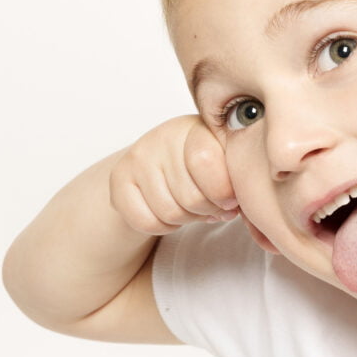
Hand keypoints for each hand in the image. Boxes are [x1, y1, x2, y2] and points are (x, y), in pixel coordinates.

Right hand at [109, 115, 237, 234]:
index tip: (230, 201)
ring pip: (170, 213)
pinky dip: (163, 227)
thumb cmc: (204, 168)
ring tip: (189, 207)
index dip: (223, 193)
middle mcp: (164, 137)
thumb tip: (235, 209)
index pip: (206, 162)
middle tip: (209, 206)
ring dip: (186, 220)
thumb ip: (237, 182)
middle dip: (206, 211)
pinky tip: (168, 212)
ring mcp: (138, 157)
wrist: (159, 165)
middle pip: (191, 197)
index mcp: (197, 128)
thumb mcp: (226, 166)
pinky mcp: (118, 179)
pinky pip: (146, 221)